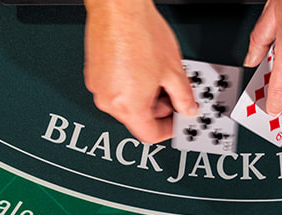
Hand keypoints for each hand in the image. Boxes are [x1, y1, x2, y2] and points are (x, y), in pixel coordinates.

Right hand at [83, 0, 197, 143]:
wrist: (118, 6)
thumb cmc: (140, 32)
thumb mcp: (173, 71)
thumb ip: (184, 96)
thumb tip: (187, 108)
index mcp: (128, 107)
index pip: (150, 135)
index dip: (169, 130)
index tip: (178, 120)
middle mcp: (108, 101)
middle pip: (138, 118)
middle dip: (159, 109)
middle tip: (174, 94)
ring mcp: (98, 86)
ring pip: (126, 102)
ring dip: (145, 96)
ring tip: (160, 75)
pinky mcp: (93, 72)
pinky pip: (115, 87)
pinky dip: (130, 84)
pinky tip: (143, 67)